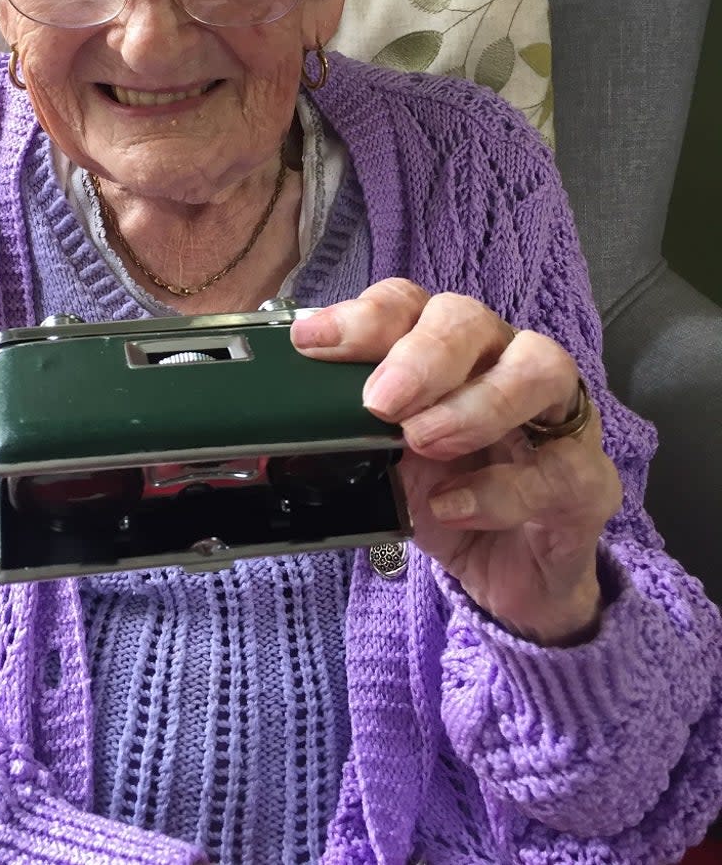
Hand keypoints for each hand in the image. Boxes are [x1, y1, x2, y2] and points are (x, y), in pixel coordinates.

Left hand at [291, 279, 623, 644]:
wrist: (508, 579)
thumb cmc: (447, 499)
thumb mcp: (386, 465)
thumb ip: (351, 432)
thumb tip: (294, 417)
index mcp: (444, 352)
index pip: (408, 305)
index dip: (363, 316)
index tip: (314, 342)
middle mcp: (502, 363)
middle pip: (470, 319)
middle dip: (423, 353)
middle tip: (382, 400)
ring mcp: (555, 415)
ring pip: (540, 365)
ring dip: (477, 401)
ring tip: (425, 440)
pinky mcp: (588, 478)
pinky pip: (562, 466)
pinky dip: (503, 487)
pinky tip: (456, 506)